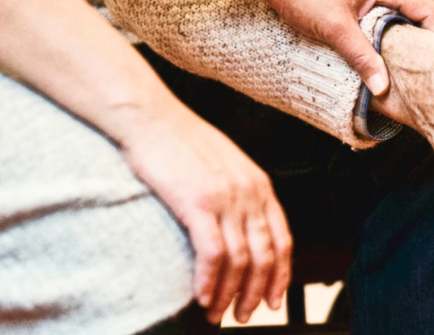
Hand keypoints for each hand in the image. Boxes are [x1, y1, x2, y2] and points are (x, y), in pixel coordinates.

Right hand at [114, 104, 291, 324]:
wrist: (150, 118)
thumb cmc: (179, 141)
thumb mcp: (224, 165)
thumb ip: (238, 194)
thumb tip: (238, 228)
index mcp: (260, 185)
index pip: (283, 240)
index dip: (281, 275)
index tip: (273, 299)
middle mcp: (250, 193)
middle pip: (265, 256)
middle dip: (255, 293)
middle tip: (243, 315)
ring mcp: (226, 198)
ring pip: (240, 260)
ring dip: (229, 294)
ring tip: (217, 314)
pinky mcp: (198, 202)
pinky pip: (213, 254)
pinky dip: (209, 281)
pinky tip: (202, 296)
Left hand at [261, 0, 433, 95]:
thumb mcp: (335, 30)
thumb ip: (363, 58)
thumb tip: (383, 88)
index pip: (426, 9)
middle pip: (414, 10)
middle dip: (420, 39)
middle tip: (421, 68)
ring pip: (396, 10)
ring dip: (399, 34)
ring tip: (400, 63)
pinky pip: (380, 8)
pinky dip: (383, 27)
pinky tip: (375, 47)